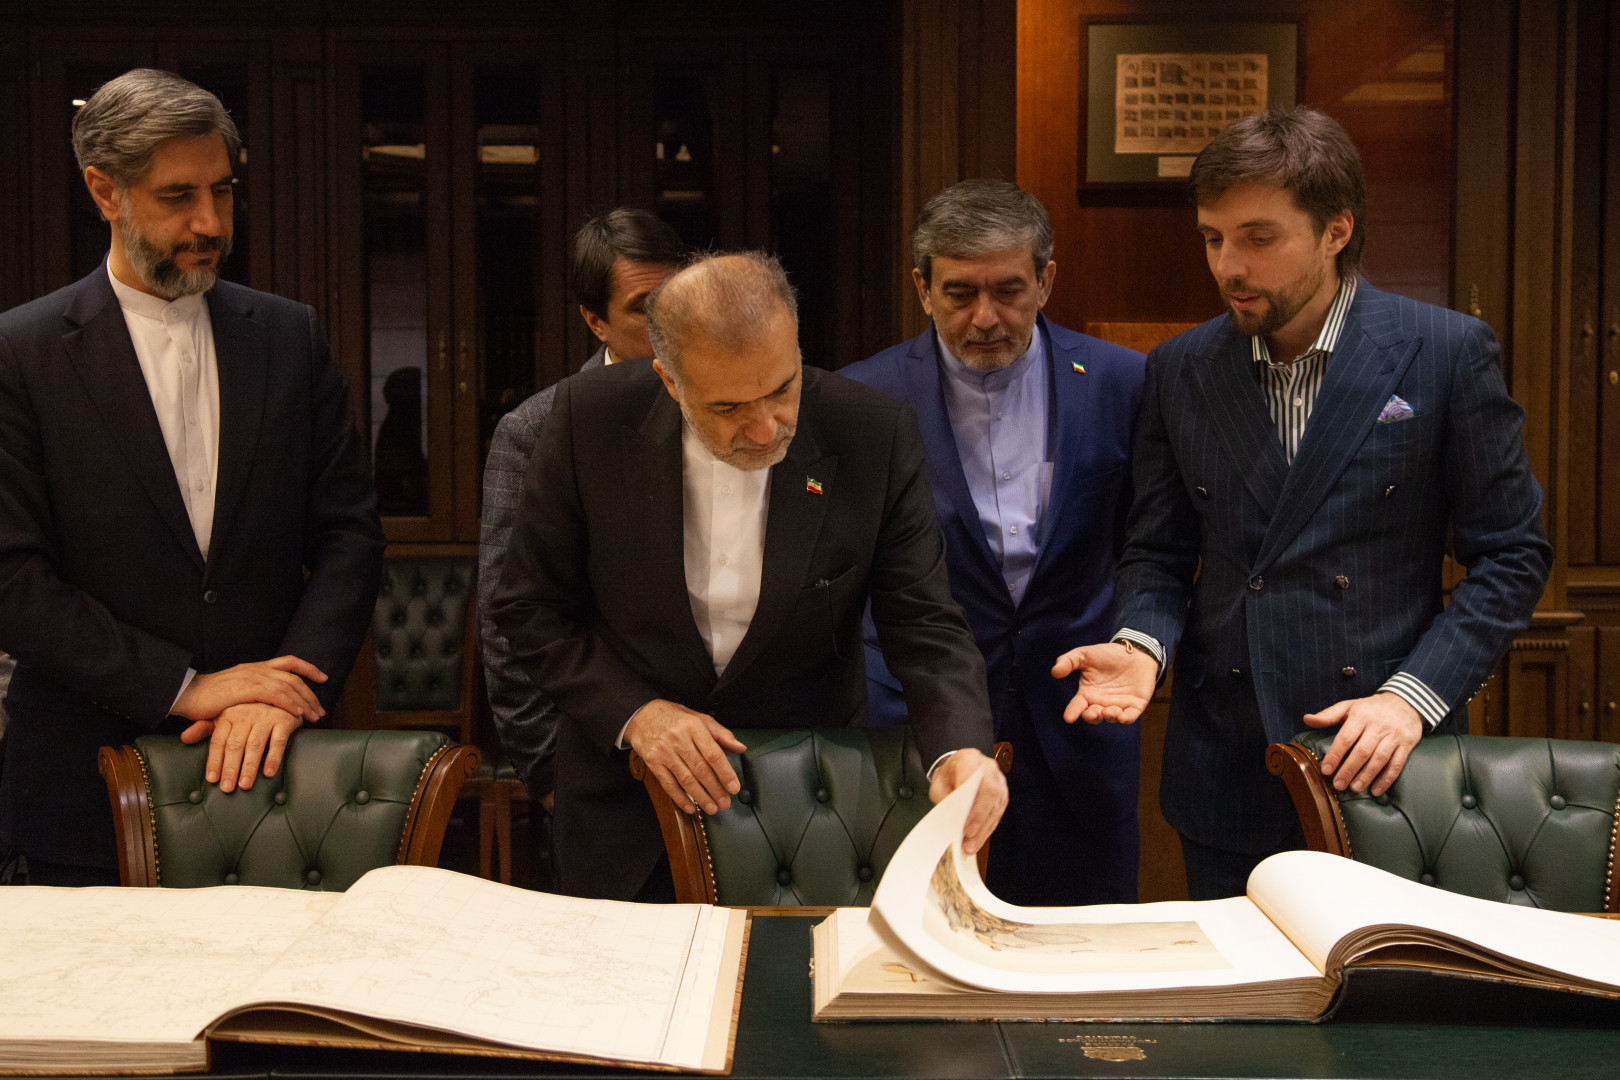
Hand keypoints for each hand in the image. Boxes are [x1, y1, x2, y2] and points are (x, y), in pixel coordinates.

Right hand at [172, 656, 327, 721]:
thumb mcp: (235, 692)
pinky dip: (289, 704)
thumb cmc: (207, 698)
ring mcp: (252, 676)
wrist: (186, 694)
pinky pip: (275, 695)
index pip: (289, 662)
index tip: (323, 678)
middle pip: (294, 678)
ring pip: (288, 686)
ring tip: (315, 717)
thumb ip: (253, 695)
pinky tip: (298, 715)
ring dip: (304, 702)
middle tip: (321, 710)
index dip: (308, 669)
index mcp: (255, 667)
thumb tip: (267, 708)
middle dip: (311, 694)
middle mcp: (257, 668)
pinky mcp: (247, 687)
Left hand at [180, 702, 306, 791]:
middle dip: (230, 768)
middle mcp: (246, 715)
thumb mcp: (227, 716)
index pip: (218, 740)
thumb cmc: (251, 711)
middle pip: (235, 744)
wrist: (283, 695)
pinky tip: (268, 773)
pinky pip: (278, 741)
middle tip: (227, 788)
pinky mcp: (284, 720)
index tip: (212, 779)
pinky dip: (273, 757)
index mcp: (229, 715)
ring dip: (249, 766)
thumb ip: (206, 728)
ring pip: (255, 745)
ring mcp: (265, 717)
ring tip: (245, 785)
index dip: (214, 760)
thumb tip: (184, 738)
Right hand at [626, 699, 746, 814]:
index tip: (734, 787)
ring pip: (685, 779)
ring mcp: (664, 752)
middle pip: (700, 769)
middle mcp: (678, 739)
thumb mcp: (700, 718)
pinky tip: (690, 807)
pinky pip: (668, 784)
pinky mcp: (652, 762)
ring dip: (700, 796)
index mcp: (693, 727)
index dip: (725, 772)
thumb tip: (740, 748)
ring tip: (712, 808)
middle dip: (715, 789)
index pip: (713, 754)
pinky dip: (679, 798)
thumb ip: (721, 734)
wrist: (643, 716)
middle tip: (725, 802)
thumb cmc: (675, 718)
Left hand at [928, 748, 1007, 855]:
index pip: (973, 780)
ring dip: (983, 829)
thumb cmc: (949, 776)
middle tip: (968, 838)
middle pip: (989, 793)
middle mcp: (988, 768)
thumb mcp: (939, 784)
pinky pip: (998, 813)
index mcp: (969, 759)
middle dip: (979, 819)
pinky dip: (987, 828)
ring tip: (971, 846)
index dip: (971, 803)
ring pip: (995, 806)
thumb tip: (954, 822)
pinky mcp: (1002, 794)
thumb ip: (945, 799)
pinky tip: (978, 840)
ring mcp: (999, 780)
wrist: (960, 765)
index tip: (965, 825)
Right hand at [1051, 642, 1156, 723]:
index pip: (1077, 706)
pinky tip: (1122, 717)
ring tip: (1108, 710)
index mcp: (1088, 693)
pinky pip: (1130, 716)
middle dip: (1092, 717)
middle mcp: (1101, 702)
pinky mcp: (1135, 705)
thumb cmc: (1108, 654)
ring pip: (1111, 717)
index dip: (1072, 712)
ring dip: (1109, 716)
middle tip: (1091, 712)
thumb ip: (1068, 661)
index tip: (1068, 718)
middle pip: (1094, 716)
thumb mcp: (1085, 654)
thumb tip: (1054, 672)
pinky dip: (1126, 718)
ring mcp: (1118, 705)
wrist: (1135, 651)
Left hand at [1304, 692, 1423, 795]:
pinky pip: (1397, 764)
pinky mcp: (1407, 744)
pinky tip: (1376, 790)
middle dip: (1349, 770)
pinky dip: (1387, 779)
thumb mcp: (1349, 706)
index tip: (1326, 770)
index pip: (1346, 738)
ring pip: (1380, 759)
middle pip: (1363, 751)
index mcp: (1361, 716)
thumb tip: (1307, 719)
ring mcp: (1394, 736)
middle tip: (1338, 785)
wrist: (1405, 702)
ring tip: (1355, 789)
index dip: (1335, 755)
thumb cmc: (1371, 708)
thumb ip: (1328, 715)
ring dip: (1367, 776)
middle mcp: (1378, 726)